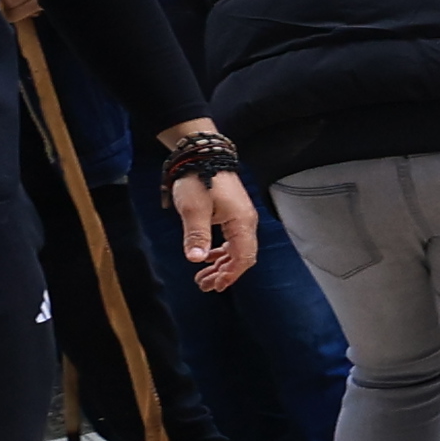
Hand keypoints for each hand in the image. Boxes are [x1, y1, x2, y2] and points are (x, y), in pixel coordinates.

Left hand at [167, 160, 256, 291]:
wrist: (202, 154)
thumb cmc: (199, 179)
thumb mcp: (194, 209)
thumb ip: (197, 235)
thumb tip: (196, 259)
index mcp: (241, 222)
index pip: (243, 257)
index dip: (230, 275)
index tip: (215, 285)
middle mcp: (246, 222)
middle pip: (242, 256)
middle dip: (225, 273)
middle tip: (205, 285)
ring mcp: (241, 217)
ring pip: (237, 249)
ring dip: (221, 264)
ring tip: (204, 276)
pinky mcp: (233, 213)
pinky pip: (232, 239)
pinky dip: (221, 252)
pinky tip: (208, 256)